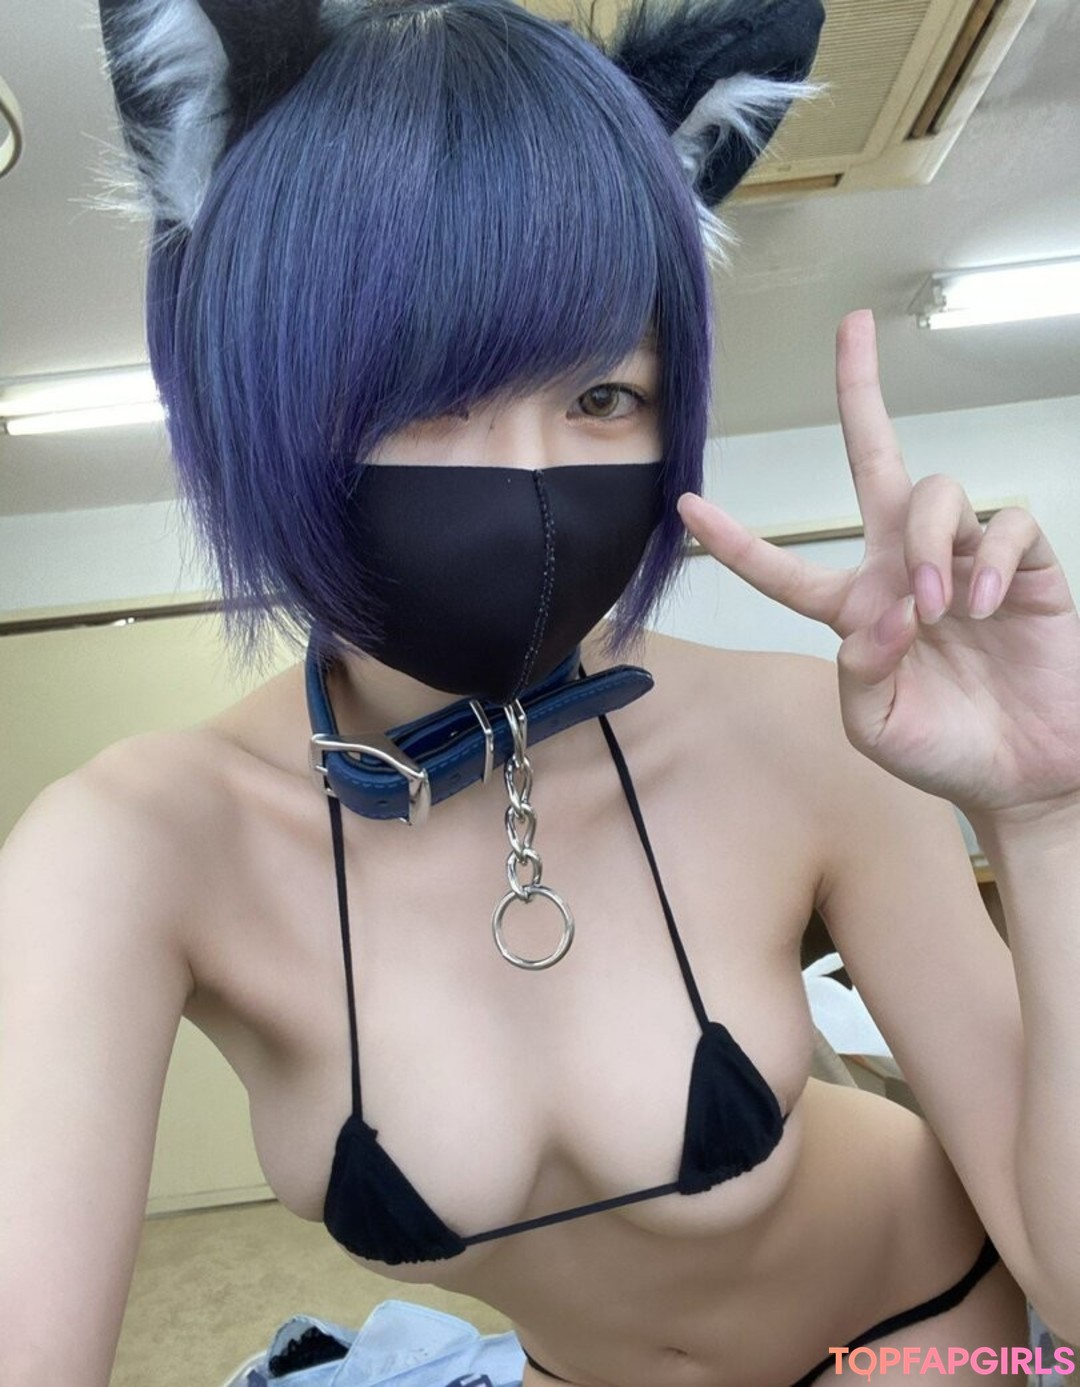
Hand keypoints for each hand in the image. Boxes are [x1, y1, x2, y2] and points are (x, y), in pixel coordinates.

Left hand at [677, 309, 1079, 820]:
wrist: (1029, 774)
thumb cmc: (946, 752)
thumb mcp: (878, 726)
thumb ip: (859, 671)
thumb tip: (879, 615)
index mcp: (854, 608)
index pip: (783, 567)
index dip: (735, 542)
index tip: (686, 507)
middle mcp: (903, 567)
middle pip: (875, 459)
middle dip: (860, 392)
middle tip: (852, 327)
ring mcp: (964, 558)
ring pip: (935, 491)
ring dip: (926, 542)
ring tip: (938, 610)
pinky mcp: (1025, 564)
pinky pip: (1006, 524)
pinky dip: (993, 560)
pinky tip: (989, 607)